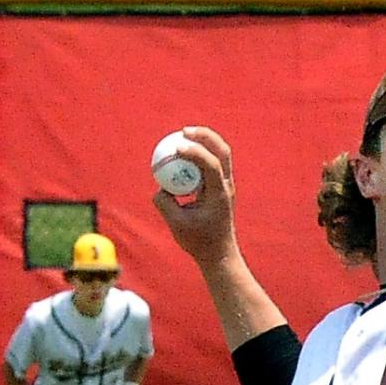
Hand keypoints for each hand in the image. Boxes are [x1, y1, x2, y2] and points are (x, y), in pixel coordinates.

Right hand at [153, 126, 237, 266]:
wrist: (219, 253)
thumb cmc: (199, 241)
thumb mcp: (176, 224)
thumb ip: (164, 202)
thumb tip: (159, 185)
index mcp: (219, 194)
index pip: (211, 164)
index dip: (194, 152)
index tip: (175, 148)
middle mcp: (226, 186)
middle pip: (223, 150)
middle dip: (205, 136)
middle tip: (183, 131)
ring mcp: (225, 185)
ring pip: (220, 154)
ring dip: (203, 142)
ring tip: (182, 136)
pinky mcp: (219, 188)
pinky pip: (211, 163)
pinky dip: (199, 154)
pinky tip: (182, 154)